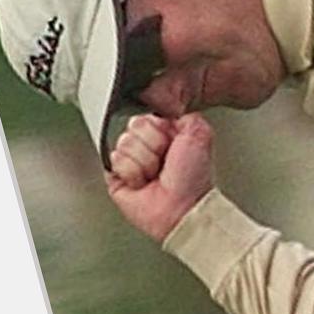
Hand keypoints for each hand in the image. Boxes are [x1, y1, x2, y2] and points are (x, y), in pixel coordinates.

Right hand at [105, 113, 214, 242]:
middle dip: (151, 145)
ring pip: (123, 143)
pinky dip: (132, 173)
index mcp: (165, 134)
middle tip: (164, 163)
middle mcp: (147, 145)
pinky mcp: (116, 175)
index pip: (147, 115)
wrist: (181, 207)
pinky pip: (113, 160)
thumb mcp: (200, 135)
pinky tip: (143, 182)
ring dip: (144, 161)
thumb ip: (186, 115)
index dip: (159, 129)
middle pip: (133, 126)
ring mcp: (130, 160)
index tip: (171, 144)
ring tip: (155, 175)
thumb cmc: (192, 179)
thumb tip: (169, 106)